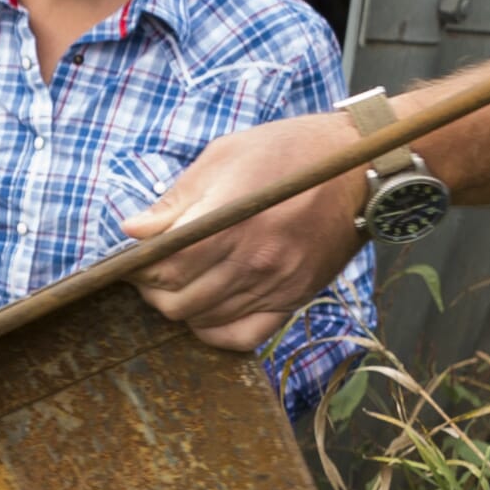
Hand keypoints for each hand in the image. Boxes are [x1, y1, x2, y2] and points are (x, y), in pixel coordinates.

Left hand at [127, 108, 371, 352]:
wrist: (356, 168)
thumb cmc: (287, 153)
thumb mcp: (224, 157)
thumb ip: (176, 199)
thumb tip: (133, 230)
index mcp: (230, 221)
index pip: (166, 267)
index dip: (140, 268)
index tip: (132, 259)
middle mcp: (253, 260)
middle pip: (179, 301)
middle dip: (153, 290)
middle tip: (151, 273)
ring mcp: (275, 284)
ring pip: (205, 320)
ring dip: (180, 307)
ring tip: (177, 285)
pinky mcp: (293, 298)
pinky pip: (243, 336)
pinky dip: (215, 331)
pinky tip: (207, 311)